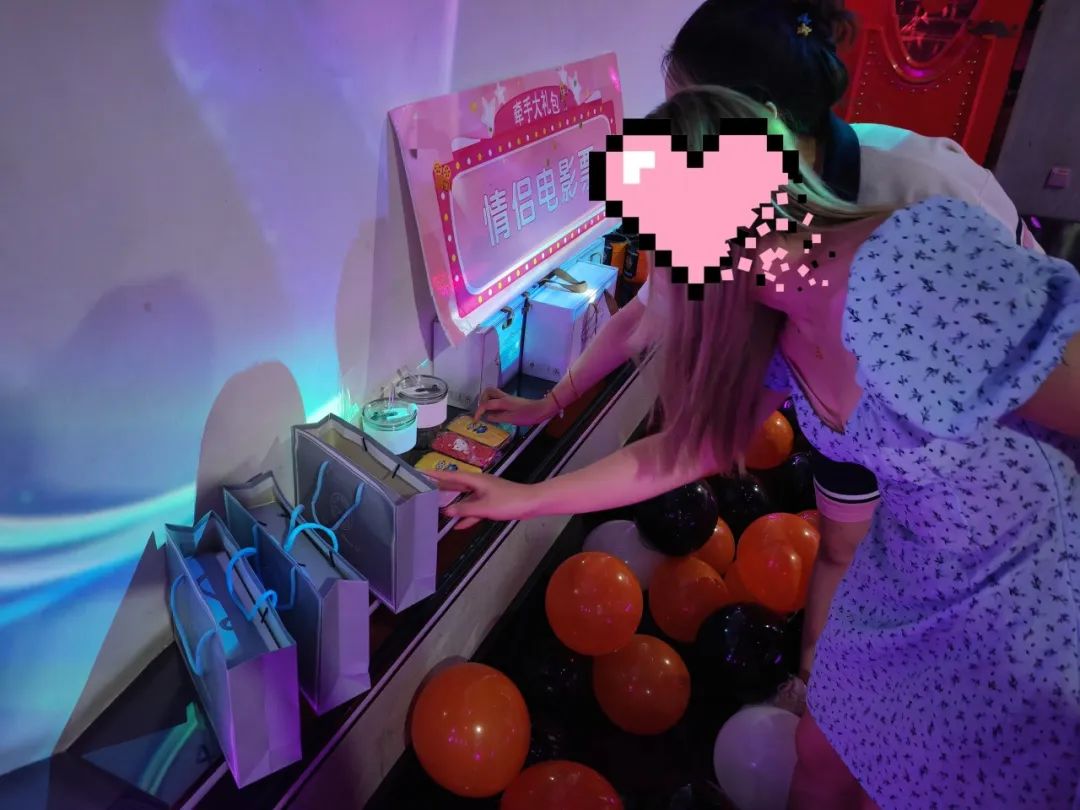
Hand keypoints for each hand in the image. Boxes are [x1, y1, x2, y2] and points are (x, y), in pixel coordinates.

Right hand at [425, 469, 540, 529]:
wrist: (532, 503)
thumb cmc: (509, 501)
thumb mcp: (485, 507)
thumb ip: (465, 510)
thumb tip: (446, 511)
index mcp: (476, 480)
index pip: (452, 476)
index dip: (437, 475)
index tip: (422, 472)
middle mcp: (479, 485)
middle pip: (457, 486)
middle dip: (442, 488)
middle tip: (424, 489)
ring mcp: (485, 494)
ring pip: (465, 499)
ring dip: (454, 504)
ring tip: (437, 508)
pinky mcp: (491, 503)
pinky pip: (475, 509)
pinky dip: (467, 516)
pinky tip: (459, 526)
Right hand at [475, 387, 557, 425]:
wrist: (541, 409)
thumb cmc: (527, 415)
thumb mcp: (511, 419)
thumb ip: (497, 417)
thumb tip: (487, 417)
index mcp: (502, 401)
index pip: (485, 404)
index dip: (478, 412)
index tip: (475, 420)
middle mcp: (504, 397)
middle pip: (488, 391)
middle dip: (481, 400)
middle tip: (481, 411)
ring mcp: (508, 398)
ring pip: (493, 393)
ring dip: (487, 400)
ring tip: (486, 412)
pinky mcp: (511, 400)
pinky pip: (498, 398)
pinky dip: (493, 403)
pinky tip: (495, 412)